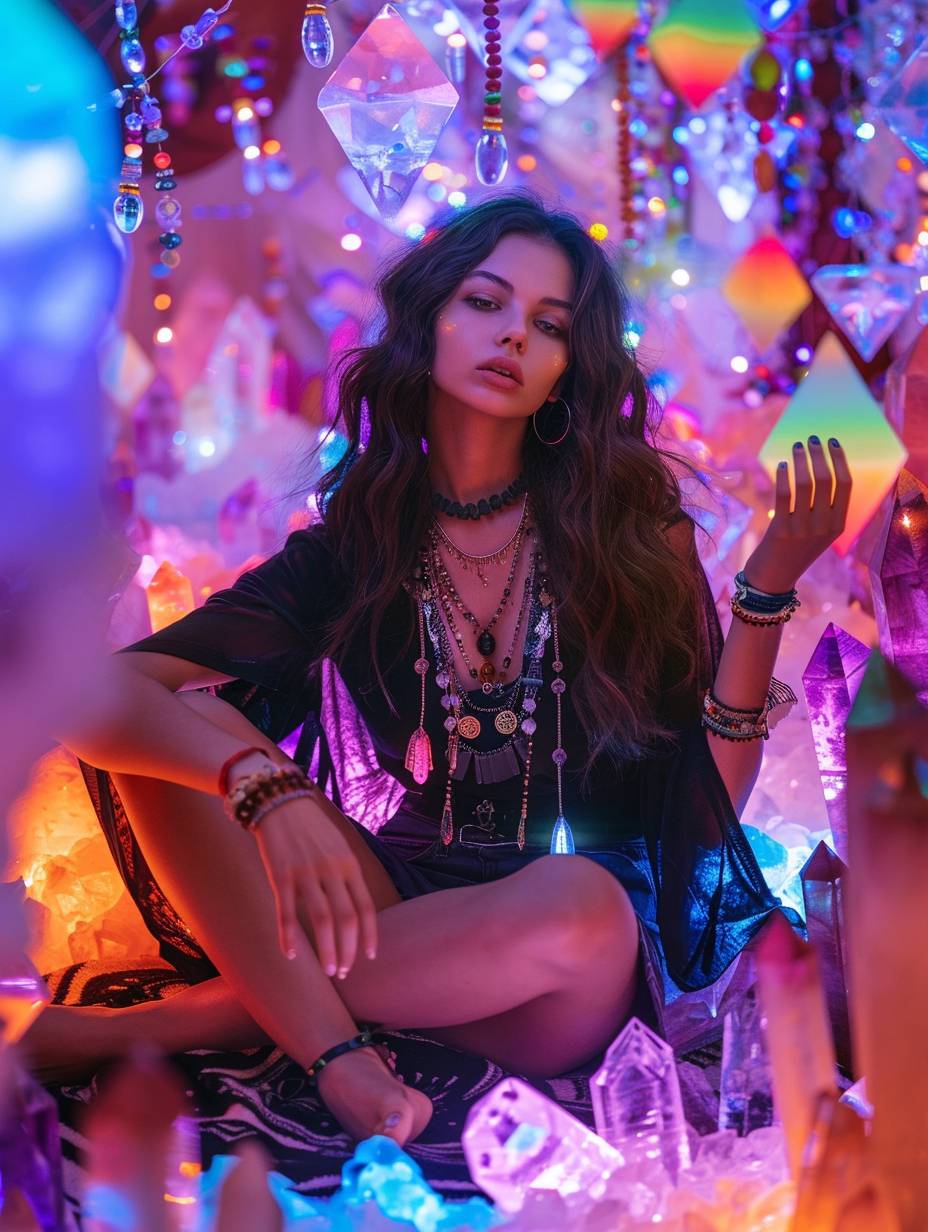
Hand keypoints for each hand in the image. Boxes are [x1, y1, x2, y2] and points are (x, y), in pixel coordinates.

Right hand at [251, 795, 378, 976]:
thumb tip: (355, 909)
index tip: (368, 957)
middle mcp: (332, 870)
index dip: (368, 936)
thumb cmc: (311, 828)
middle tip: (343, 971)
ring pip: (321, 921)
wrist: (280, 801)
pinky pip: (286, 913)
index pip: (365, 907)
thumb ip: (347, 876)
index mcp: (349, 864)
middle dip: (347, 950)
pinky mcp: (280, 876)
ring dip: (327, 950)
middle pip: (346, 919)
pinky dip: (288, 938)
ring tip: (329, 970)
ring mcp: (306, 873)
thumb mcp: (339, 847)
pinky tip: (291, 955)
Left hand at [742, 436, 851, 593]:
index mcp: (838, 524)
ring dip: (801, 460)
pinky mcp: (782, 531)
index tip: (831, 442)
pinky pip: (784, 496)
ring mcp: (803, 529)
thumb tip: (819, 467)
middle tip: (811, 439)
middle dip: (819, 454)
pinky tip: (782, 464)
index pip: (845, 484)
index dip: (839, 459)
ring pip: (806, 485)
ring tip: (796, 447)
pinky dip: (784, 476)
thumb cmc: (793, 549)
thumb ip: (822, 506)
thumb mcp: (816, 531)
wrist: (773, 579)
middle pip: (826, 480)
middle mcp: (824, 527)